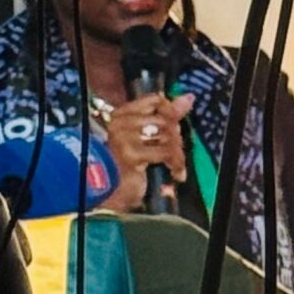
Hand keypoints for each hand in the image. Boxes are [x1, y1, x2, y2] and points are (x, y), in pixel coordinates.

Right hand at [102, 91, 193, 213]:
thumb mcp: (145, 140)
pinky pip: (166, 152)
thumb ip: (166, 117)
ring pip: (167, 135)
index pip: (155, 100)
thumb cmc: (123, 168)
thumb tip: (188, 99)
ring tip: (174, 165)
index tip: (176, 128)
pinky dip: (176, 164)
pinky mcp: (131, 155)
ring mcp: (124, 138)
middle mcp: (120, 123)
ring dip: (177, 153)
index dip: (172, 113)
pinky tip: (175, 174)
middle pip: (165, 119)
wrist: (105, 194)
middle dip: (176, 139)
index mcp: (121, 115)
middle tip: (175, 154)